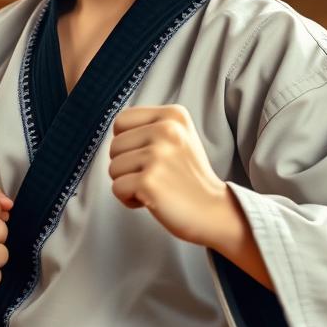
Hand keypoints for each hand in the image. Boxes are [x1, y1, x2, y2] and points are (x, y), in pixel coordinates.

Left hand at [108, 104, 226, 245]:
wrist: (214, 211)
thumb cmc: (189, 177)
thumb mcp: (179, 136)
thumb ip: (150, 127)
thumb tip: (115, 132)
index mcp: (174, 114)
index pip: (122, 121)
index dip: (127, 143)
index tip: (148, 156)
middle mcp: (167, 129)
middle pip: (114, 145)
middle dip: (127, 166)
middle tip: (155, 175)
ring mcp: (158, 155)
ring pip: (113, 168)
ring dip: (128, 183)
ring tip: (155, 186)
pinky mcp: (149, 181)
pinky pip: (117, 188)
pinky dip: (129, 199)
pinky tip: (151, 200)